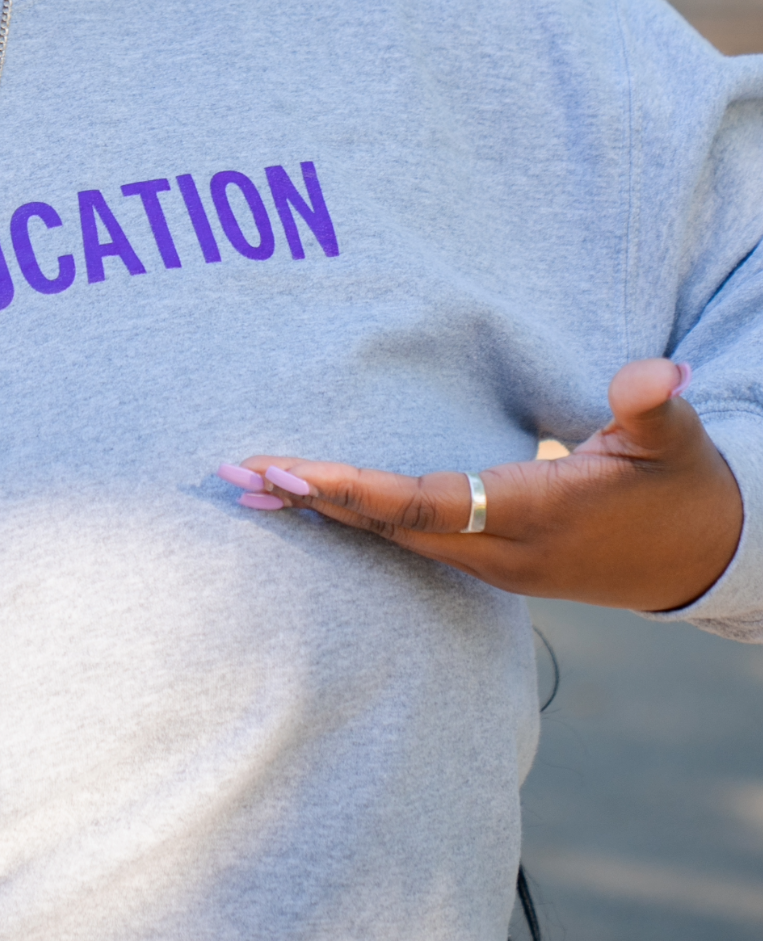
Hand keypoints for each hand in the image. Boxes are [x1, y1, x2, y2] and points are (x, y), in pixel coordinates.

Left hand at [219, 359, 741, 612]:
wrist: (704, 559)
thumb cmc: (681, 489)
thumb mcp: (674, 444)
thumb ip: (651, 407)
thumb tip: (654, 374)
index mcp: (534, 516)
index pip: (427, 504)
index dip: (358, 490)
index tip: (296, 470)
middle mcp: (498, 552)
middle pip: (387, 527)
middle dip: (312, 500)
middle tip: (236, 473)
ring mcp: (488, 565)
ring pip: (388, 539)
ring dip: (319, 511)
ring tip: (245, 486)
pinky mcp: (485, 563)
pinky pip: (404, 540)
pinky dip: (352, 519)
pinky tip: (304, 503)